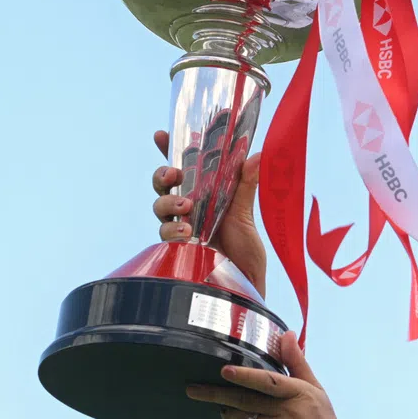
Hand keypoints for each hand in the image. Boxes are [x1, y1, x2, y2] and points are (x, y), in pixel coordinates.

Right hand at [151, 130, 267, 297]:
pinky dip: (173, 232)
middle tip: (173, 175)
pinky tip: (185, 234)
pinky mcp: (179, 250)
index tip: (161, 134)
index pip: (183, 169)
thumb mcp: (247, 215)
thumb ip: (246, 185)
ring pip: (160, 208)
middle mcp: (189, 210)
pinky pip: (165, 236)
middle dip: (163, 175)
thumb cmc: (246, 251)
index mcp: (204, 195)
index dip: (169, 150)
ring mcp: (182, 229)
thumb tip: (257, 154)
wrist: (246, 284)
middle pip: (163, 185)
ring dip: (168, 203)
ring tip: (186, 209)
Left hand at [186, 331, 349, 418]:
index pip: (268, 381)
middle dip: (216, 394)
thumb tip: (288, 334)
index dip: (245, 376)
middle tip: (193, 389)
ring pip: (241, 417)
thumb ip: (297, 362)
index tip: (224, 371)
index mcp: (299, 393)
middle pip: (245, 400)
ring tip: (217, 403)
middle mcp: (287, 412)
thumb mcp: (316, 389)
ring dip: (225, 410)